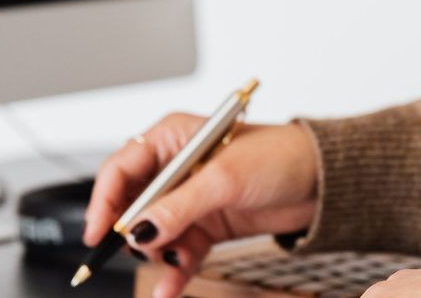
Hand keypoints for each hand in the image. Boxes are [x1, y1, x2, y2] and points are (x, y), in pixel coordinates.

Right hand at [82, 114, 318, 297]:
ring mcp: (190, 199)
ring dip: (157, 254)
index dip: (103, 200)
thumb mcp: (224, 179)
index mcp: (171, 137)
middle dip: (133, 231)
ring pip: (155, 233)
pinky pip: (178, 251)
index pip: (121, 168)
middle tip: (140, 249)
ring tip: (170, 266)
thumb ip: (179, 206)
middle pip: (132, 203)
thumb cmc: (279, 156)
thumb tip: (140, 228)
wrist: (322, 181)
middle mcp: (175, 167)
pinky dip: (173, 271)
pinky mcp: (205, 225)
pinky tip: (168, 289)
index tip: (98, 232)